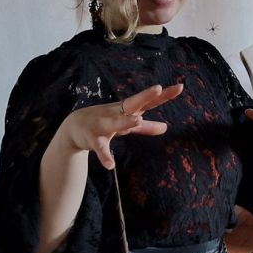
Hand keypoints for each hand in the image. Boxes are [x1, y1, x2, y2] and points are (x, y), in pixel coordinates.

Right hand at [61, 83, 183, 169]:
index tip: (180, 87)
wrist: (73, 127)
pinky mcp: (93, 139)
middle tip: (158, 88)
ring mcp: (103, 125)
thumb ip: (146, 127)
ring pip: (116, 123)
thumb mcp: (126, 124)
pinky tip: (110, 165)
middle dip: (144, 96)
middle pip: (132, 103)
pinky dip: (105, 156)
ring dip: (125, 121)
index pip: (148, 101)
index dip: (163, 95)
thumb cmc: (104, 122)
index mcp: (127, 109)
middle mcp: (116, 113)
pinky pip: (100, 148)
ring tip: (137, 121)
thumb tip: (166, 127)